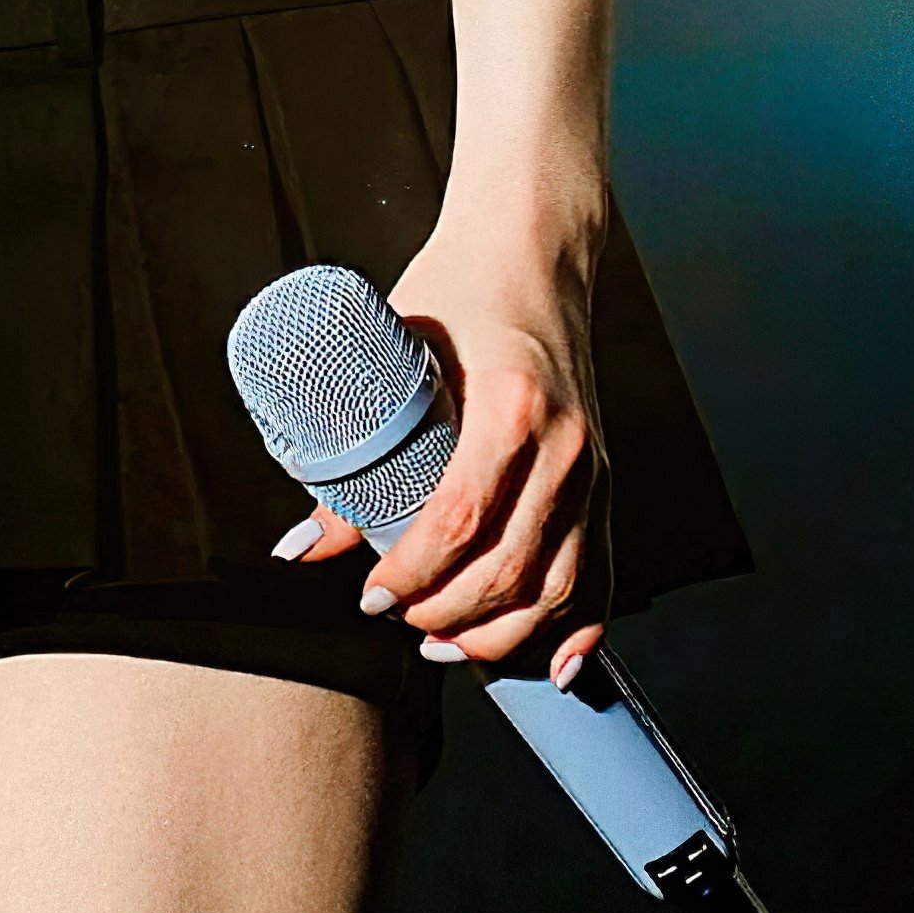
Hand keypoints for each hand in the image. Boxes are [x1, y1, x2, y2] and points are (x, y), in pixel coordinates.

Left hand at [277, 230, 607, 687]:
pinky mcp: (606, 475)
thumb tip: (307, 538)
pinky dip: (581, 628)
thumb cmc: (461, 287)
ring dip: (504, 633)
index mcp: (513, 404)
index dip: (414, 575)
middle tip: (400, 624)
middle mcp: (565, 441)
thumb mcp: (399, 352)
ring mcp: (594, 463)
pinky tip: (553, 666)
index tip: (373, 599)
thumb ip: (358, 447)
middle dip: (450, 614)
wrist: (532, 245)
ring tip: (449, 647)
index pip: (462, 519)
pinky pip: (602, 569)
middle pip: (512, 567)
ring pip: (560, 584)